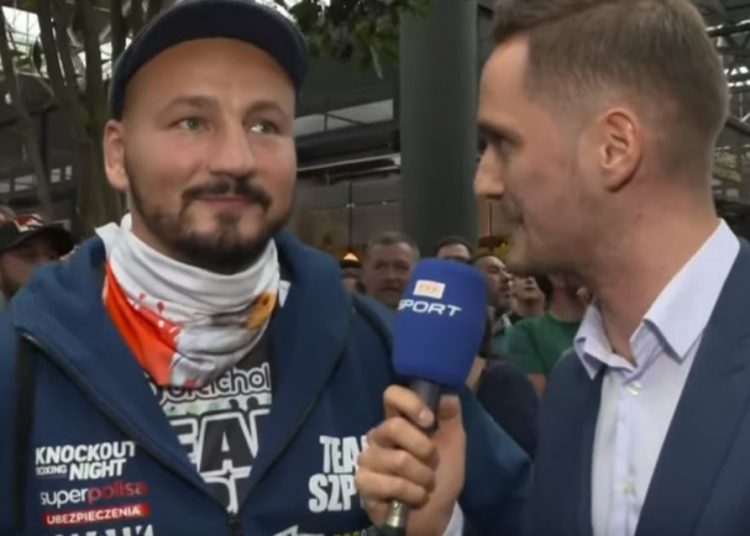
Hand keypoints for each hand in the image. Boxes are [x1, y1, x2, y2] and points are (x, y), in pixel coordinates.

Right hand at [355, 385, 465, 534]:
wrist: (437, 514)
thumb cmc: (442, 475)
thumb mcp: (453, 443)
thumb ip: (450, 416)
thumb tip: (447, 393)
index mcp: (398, 421)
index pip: (391, 395)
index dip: (410, 403)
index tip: (429, 421)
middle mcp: (379, 436)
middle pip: (394, 427)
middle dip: (424, 449)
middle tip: (431, 463)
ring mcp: (368, 459)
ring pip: (398, 460)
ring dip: (422, 477)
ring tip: (424, 485)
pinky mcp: (363, 483)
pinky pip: (391, 484)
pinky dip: (411, 494)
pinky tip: (413, 498)